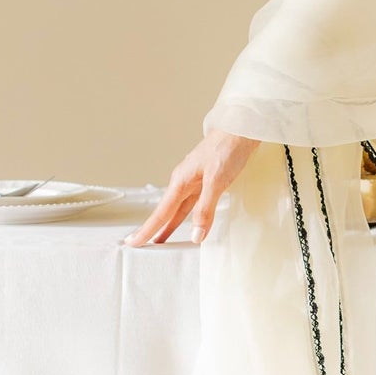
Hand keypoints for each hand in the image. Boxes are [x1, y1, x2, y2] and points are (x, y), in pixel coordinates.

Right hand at [128, 129, 257, 244]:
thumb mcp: (216, 182)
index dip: (148, 230)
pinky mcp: (207, 181)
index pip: (161, 212)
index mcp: (180, 181)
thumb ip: (205, 209)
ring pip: (178, 209)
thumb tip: (195, 235)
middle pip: (165, 211)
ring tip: (160, 241)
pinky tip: (190, 224)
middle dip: (153, 229)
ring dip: (169, 225)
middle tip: (138, 244)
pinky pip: (193, 204)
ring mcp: (194, 181)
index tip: (134, 243)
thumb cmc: (227, 149)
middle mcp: (183, 182)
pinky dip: (188, 217)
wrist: (242, 130)